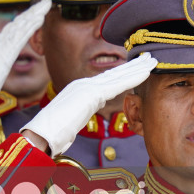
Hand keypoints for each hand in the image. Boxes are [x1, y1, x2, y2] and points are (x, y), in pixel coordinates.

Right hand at [0, 0, 50, 111]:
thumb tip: (1, 66)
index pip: (11, 29)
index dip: (24, 20)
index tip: (35, 13)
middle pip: (16, 23)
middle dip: (32, 11)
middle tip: (45, 2)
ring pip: (20, 26)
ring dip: (35, 14)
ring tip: (46, 4)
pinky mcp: (4, 53)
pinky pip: (21, 36)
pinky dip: (31, 25)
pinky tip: (40, 18)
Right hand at [22, 53, 156, 155]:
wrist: (40, 136)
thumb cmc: (52, 135)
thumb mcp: (70, 123)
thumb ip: (80, 114)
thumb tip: (85, 116)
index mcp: (79, 91)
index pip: (106, 80)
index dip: (123, 73)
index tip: (136, 69)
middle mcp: (83, 85)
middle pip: (114, 73)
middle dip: (133, 66)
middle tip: (149, 58)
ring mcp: (86, 87)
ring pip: (118, 75)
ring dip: (137, 68)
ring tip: (152, 61)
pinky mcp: (90, 94)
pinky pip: (117, 84)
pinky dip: (133, 78)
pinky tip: (145, 74)